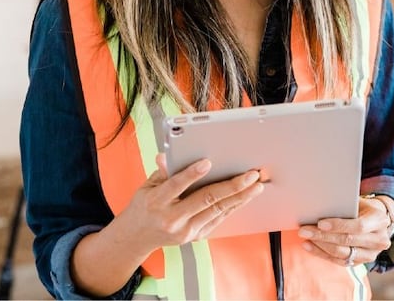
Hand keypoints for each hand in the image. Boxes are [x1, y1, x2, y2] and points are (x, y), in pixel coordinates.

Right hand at [118, 153, 264, 247]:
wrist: (137, 237)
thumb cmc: (144, 205)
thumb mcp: (147, 185)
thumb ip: (163, 171)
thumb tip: (167, 155)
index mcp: (156, 202)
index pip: (175, 186)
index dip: (192, 174)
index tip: (208, 162)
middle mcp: (172, 219)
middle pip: (205, 200)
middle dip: (232, 186)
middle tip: (251, 175)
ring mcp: (185, 231)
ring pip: (217, 211)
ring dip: (240, 197)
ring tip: (257, 185)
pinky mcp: (195, 236)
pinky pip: (218, 219)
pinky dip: (233, 206)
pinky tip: (246, 196)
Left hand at [298, 195, 393, 265]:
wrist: (375, 221)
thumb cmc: (363, 207)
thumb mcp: (358, 201)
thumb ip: (345, 204)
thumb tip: (320, 204)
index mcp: (379, 220)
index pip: (359, 226)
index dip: (338, 225)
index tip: (320, 223)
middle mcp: (379, 240)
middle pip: (348, 240)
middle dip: (323, 236)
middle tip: (304, 230)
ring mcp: (371, 254)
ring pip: (342, 253)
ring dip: (320, 246)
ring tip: (304, 237)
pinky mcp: (360, 262)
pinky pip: (338, 261)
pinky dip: (322, 253)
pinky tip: (309, 246)